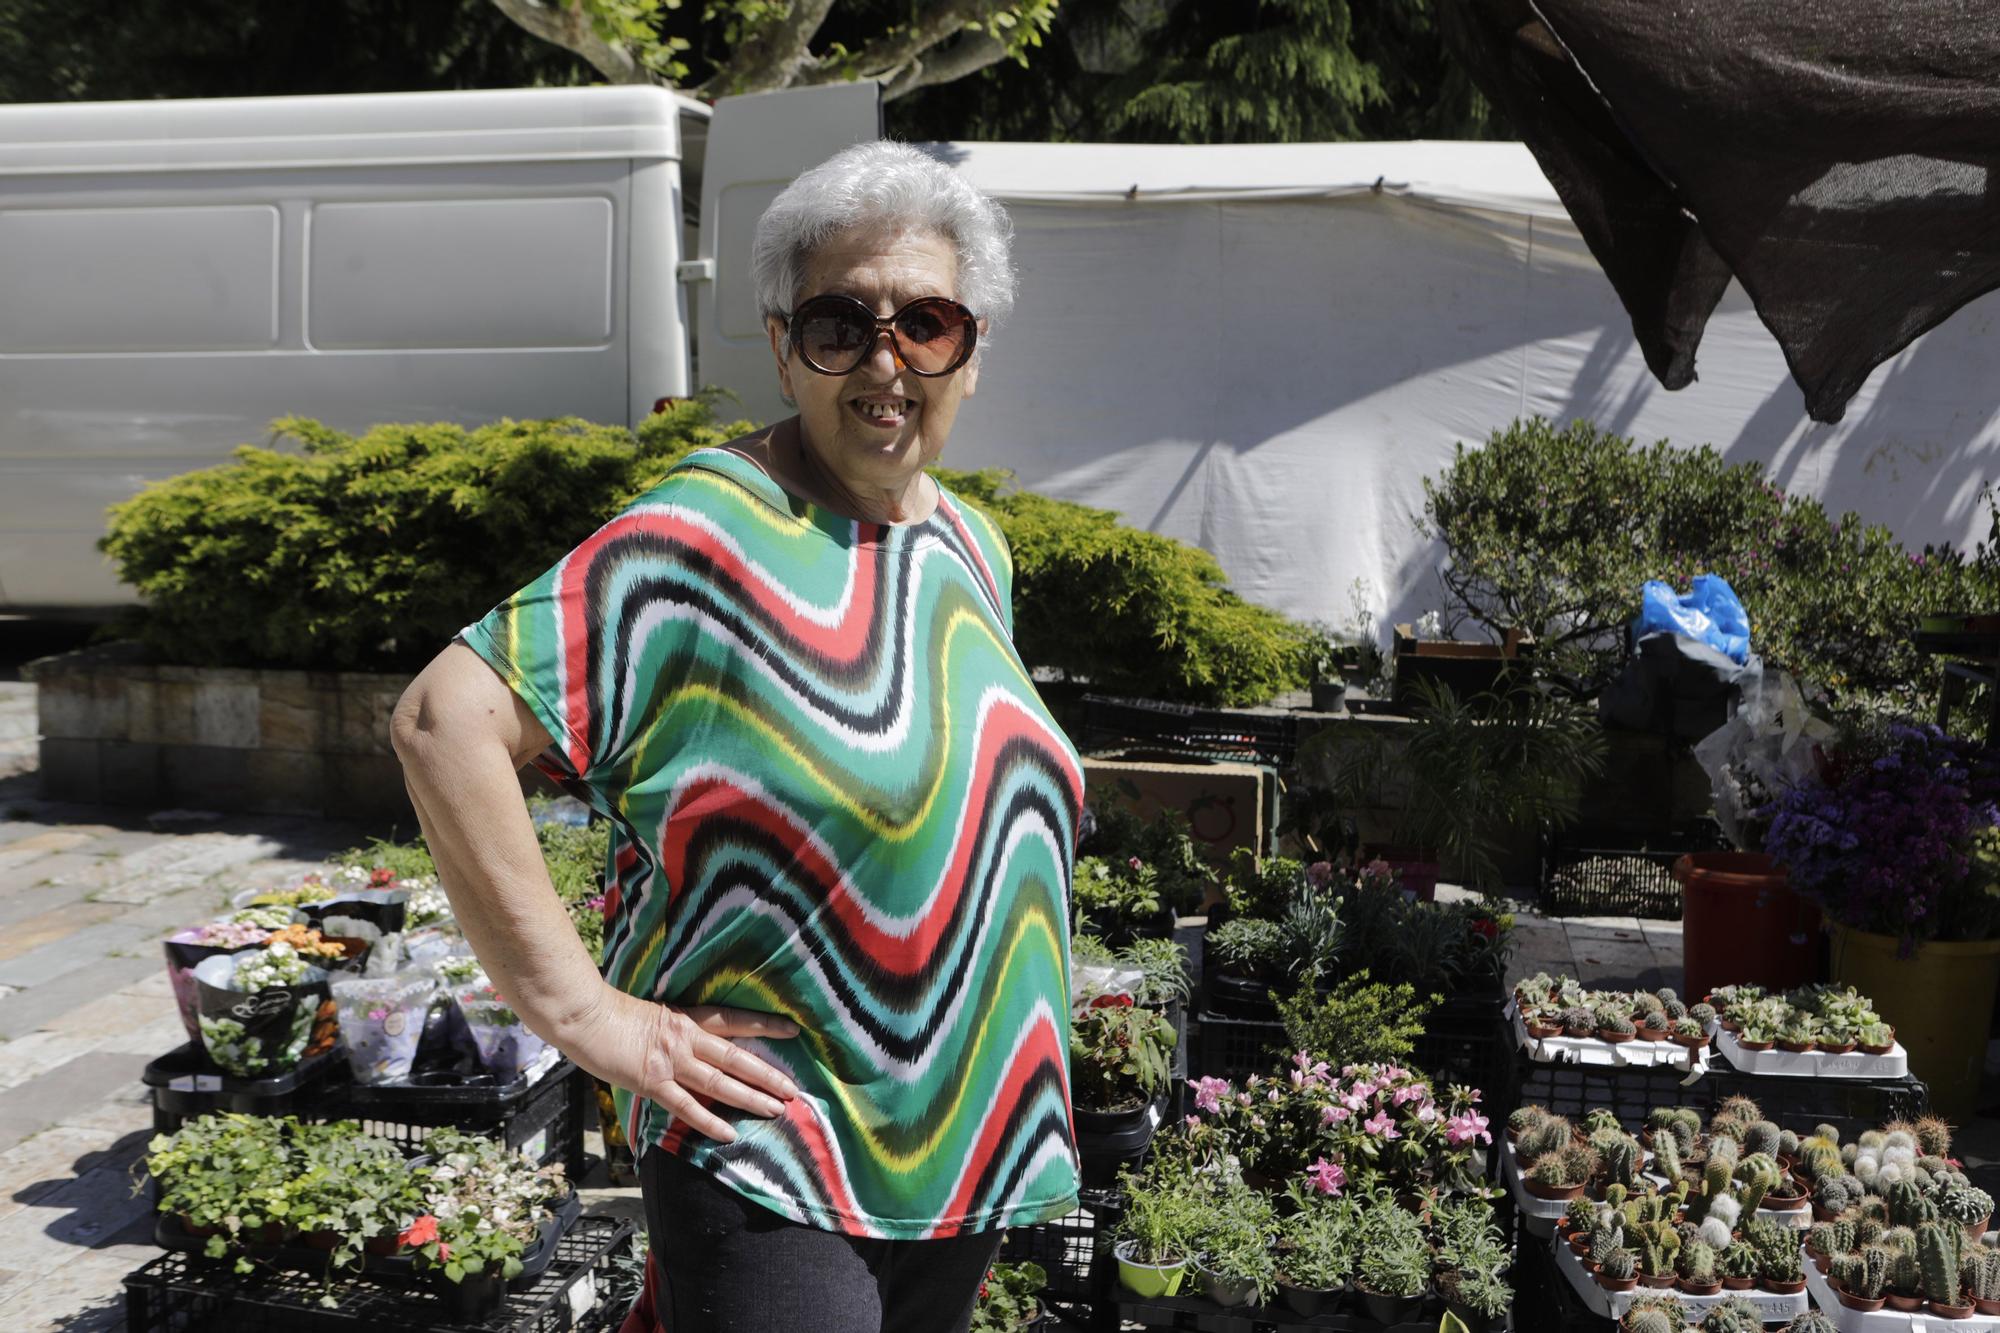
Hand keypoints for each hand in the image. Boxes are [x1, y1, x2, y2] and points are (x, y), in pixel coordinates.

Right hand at [559, 984, 800, 1142]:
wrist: (584, 1015)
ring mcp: (670, 1061)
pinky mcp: (652, 1082)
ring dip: (750, 1098)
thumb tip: (689, 1044)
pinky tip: (728, 1134)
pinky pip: (686, 1107)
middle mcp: (685, 1038)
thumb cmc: (610, 1012)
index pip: (734, 1020)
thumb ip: (673, 1030)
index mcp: (686, 1018)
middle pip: (736, 1057)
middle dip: (768, 1075)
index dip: (765, 1025)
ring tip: (775, 1110)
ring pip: (720, 1083)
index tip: (793, 1031)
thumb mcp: (651, 1014)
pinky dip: (709, 1122)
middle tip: (793, 1090)